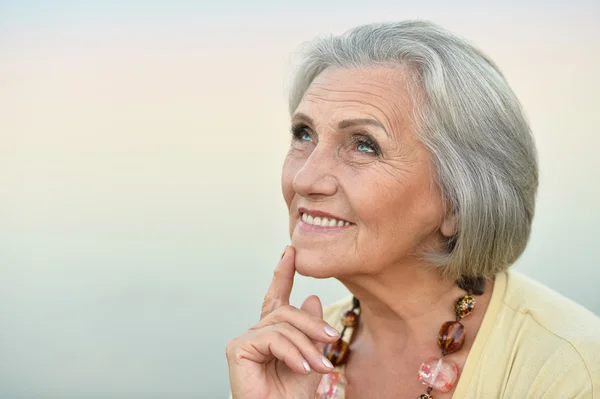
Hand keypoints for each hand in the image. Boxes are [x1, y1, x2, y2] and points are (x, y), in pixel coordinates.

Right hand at [226, 246, 339, 398]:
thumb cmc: (292, 398)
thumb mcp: (312, 360)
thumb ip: (311, 331)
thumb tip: (311, 298)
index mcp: (273, 334)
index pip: (277, 297)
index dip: (283, 273)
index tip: (290, 251)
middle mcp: (257, 332)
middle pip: (287, 311)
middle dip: (312, 324)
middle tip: (331, 338)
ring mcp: (246, 339)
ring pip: (283, 325)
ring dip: (306, 346)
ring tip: (319, 367)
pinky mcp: (238, 348)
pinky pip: (273, 338)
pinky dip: (292, 353)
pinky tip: (302, 369)